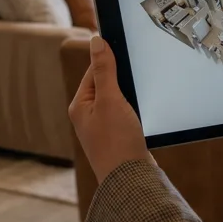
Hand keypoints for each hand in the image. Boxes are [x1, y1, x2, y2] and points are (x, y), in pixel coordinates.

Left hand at [69, 35, 153, 182]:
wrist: (130, 180)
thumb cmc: (117, 142)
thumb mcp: (110, 100)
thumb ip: (104, 70)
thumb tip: (96, 41)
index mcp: (79, 105)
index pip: (94, 71)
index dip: (111, 61)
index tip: (128, 53)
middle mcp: (87, 116)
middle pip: (106, 84)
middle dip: (122, 80)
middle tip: (136, 81)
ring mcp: (102, 127)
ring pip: (118, 99)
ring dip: (130, 97)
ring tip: (139, 101)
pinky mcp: (117, 136)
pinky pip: (125, 114)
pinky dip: (135, 110)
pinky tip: (142, 114)